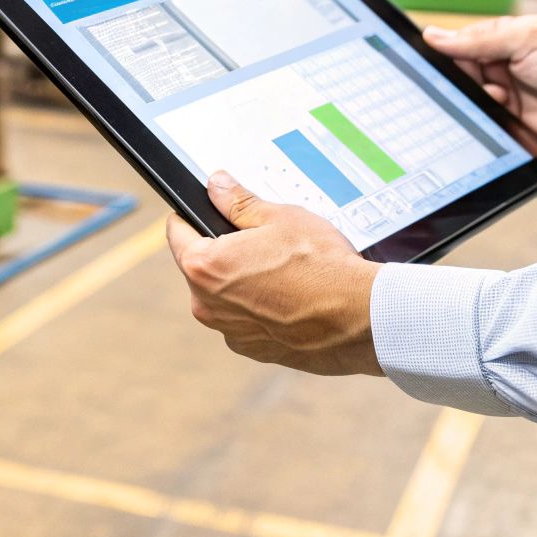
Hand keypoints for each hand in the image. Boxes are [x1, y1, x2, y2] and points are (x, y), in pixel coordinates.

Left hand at [166, 172, 382, 376]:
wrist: (360, 318)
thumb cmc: (321, 266)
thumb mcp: (279, 217)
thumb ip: (238, 202)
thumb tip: (216, 186)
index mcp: (204, 267)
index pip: (176, 232)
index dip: (190, 214)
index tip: (206, 209)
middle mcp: (206, 306)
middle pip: (202, 265)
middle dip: (225, 249)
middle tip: (263, 240)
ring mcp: (229, 332)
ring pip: (225, 294)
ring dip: (243, 280)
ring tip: (284, 269)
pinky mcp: (252, 350)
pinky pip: (246, 319)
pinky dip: (261, 306)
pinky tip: (291, 295)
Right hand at [424, 15, 536, 162]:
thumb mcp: (526, 39)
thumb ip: (478, 40)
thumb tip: (434, 36)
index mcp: (507, 39)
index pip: (463, 42)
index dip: (446, 50)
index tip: (427, 57)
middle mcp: (505, 65)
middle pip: (462, 72)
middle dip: (460, 76)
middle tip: (467, 77)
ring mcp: (510, 94)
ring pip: (471, 98)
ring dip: (476, 96)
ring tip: (497, 94)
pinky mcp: (515, 122)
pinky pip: (486, 121)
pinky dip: (486, 116)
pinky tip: (502, 107)